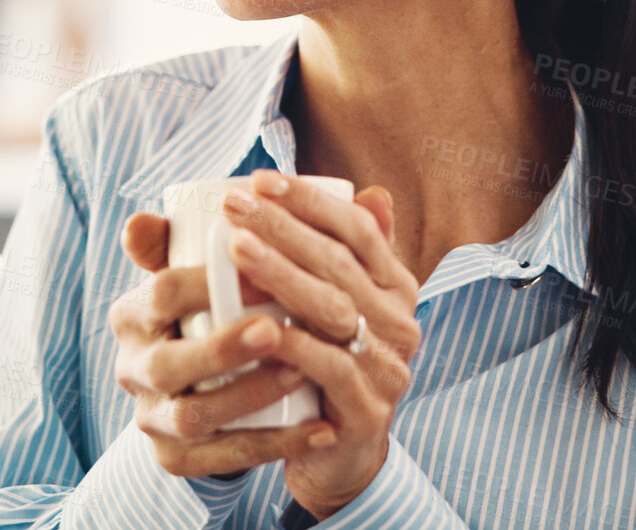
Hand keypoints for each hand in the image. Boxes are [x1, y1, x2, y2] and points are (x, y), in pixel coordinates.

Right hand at [109, 210, 329, 477]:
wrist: (201, 389)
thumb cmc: (208, 312)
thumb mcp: (201, 270)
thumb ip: (223, 228)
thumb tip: (252, 185)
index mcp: (133, 314)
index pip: (159, 293)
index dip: (202, 281)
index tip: (256, 263)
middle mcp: (133, 368)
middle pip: (167, 363)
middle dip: (219, 347)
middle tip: (275, 328)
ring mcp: (151, 418)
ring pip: (192, 417)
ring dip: (249, 396)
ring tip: (301, 371)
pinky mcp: (174, 459)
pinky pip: (222, 462)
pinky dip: (275, 447)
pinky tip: (323, 427)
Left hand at [223, 169, 421, 520]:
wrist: (334, 456)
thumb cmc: (313, 364)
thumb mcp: (314, 303)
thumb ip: (311, 248)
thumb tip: (294, 186)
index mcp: (392, 286)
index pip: (358, 229)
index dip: (310, 201)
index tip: (259, 179)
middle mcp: (400, 322)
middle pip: (341, 263)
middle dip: (285, 227)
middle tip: (235, 206)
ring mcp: (389, 368)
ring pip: (336, 310)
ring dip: (285, 275)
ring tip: (236, 247)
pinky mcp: (368, 411)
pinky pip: (333, 370)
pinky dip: (295, 344)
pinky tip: (259, 325)